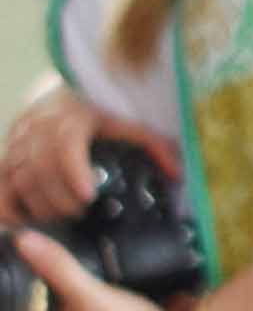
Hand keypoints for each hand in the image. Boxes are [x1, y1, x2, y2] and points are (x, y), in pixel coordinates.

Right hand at [2, 85, 166, 221]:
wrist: (65, 89)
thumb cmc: (100, 109)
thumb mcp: (129, 121)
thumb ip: (154, 145)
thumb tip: (177, 173)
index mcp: (69, 117)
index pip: (66, 144)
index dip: (74, 171)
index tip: (88, 195)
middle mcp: (37, 128)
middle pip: (40, 169)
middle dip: (60, 198)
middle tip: (80, 214)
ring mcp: (17, 140)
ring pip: (19, 177)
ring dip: (38, 204)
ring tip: (61, 219)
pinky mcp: (7, 151)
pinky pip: (0, 181)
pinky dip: (8, 203)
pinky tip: (21, 221)